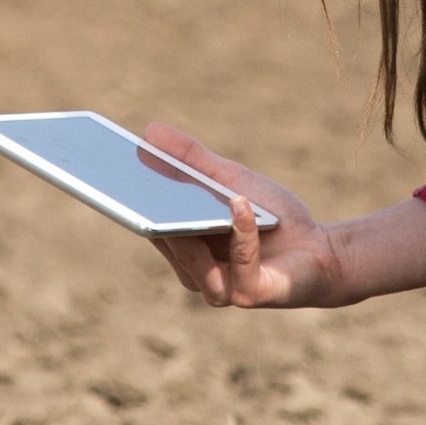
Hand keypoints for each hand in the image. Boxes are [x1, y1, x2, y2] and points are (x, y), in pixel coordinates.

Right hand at [139, 125, 345, 309]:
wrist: (323, 251)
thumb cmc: (273, 218)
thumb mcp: (232, 179)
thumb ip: (192, 160)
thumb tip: (150, 130)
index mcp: (182, 248)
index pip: (146, 223)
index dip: (125, 200)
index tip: (102, 170)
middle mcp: (194, 274)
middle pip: (165, 241)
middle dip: (148, 212)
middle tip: (128, 180)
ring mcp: (220, 288)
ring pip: (194, 260)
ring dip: (195, 226)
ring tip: (189, 194)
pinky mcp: (251, 294)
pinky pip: (240, 263)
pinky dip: (239, 233)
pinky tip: (240, 203)